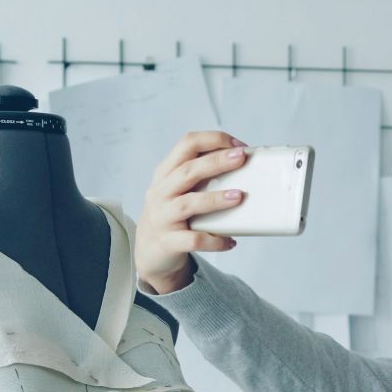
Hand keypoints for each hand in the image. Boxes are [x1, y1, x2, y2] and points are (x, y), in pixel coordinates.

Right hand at [135, 131, 250, 294]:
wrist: (149, 252)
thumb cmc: (172, 215)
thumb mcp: (178, 190)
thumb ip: (200, 177)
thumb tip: (242, 166)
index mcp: (166, 173)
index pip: (187, 145)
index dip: (213, 140)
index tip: (238, 146)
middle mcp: (161, 192)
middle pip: (187, 170)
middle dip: (216, 161)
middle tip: (241, 157)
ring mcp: (162, 217)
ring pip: (188, 204)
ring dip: (215, 199)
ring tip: (238, 196)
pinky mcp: (168, 242)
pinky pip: (193, 240)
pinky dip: (214, 240)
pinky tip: (230, 241)